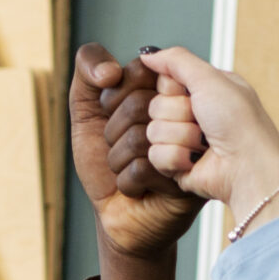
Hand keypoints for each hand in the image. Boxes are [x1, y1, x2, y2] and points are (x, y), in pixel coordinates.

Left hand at [70, 44, 203, 279]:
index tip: (112, 114)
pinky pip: (141, 170)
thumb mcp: (87, 108)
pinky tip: (138, 189)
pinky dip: (127, 183)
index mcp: (167, 88)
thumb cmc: (103, 159)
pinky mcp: (189, 179)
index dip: (113, 97)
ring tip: (129, 169)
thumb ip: (88, 67)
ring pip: (139, 139)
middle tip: (122, 148)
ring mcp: (192, 146)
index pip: (139, 70)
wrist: (115, 213)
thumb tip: (112, 72)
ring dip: (118, 160)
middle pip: (138, 105)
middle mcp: (186, 113)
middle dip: (113, 132)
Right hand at [137, 47, 278, 213]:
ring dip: (181, 136)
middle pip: (155, 106)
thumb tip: (148, 54)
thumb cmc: (239, 123)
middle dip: (179, 114)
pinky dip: (176, 157)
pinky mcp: (175, 165)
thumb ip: (176, 60)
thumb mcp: (210, 79)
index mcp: (202, 90)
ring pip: (153, 131)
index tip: (194, 94)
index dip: (174, 89)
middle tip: (204, 122)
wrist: (247, 167)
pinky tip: (195, 160)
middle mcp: (191, 114)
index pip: (164, 81)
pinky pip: (154, 156)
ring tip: (204, 143)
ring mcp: (182, 140)